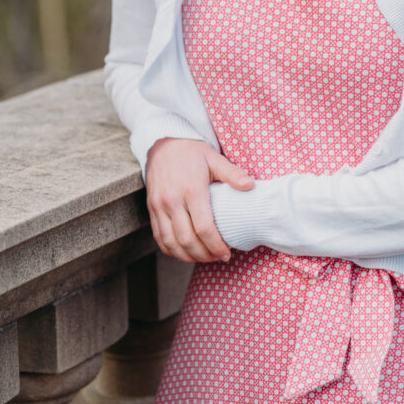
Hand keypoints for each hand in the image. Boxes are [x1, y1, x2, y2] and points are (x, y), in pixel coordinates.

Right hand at [145, 137, 253, 263]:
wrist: (163, 145)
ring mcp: (159, 206)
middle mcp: (172, 200)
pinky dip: (171, 250)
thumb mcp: (214, 158)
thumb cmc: (192, 153)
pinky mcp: (151, 209)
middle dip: (204, 254)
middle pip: (187, 240)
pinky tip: (184, 253)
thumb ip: (232, 173)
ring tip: (204, 258)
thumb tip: (251, 185)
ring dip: (188, 256)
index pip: (203, 227)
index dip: (216, 245)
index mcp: (191, 189)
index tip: (227, 253)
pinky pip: (158, 237)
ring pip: (171, 242)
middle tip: (218, 258)